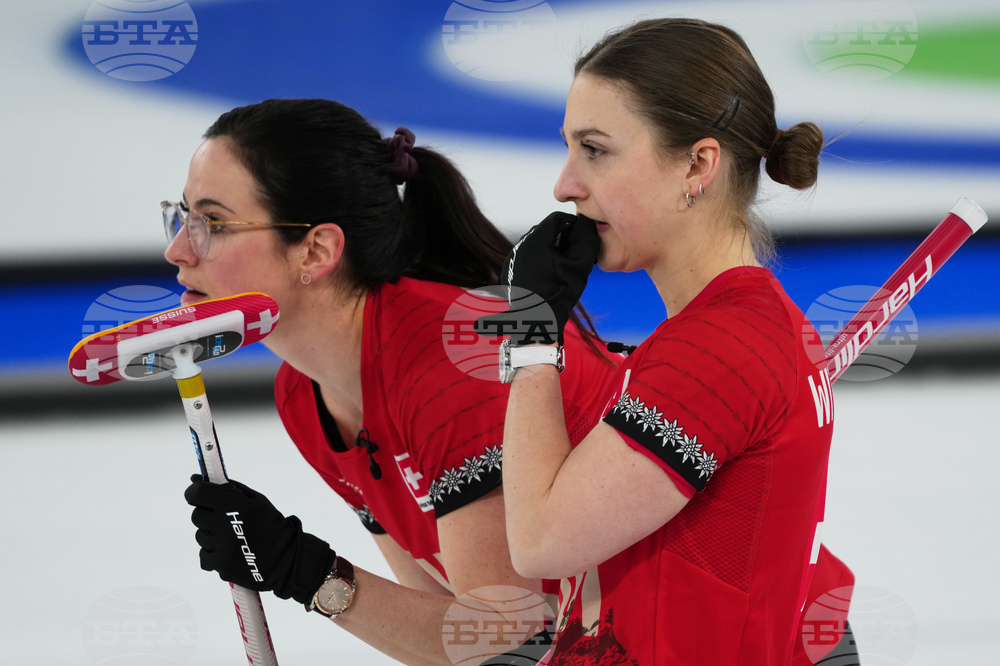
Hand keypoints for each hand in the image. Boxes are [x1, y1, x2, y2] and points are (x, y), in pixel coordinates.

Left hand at [184, 475, 335, 605]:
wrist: (286, 559)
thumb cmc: (271, 525)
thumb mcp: (256, 500)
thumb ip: (228, 487)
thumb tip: (195, 478)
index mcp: (237, 505)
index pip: (199, 494)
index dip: (195, 493)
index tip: (199, 495)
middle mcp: (226, 525)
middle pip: (197, 515)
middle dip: (207, 515)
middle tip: (225, 519)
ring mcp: (222, 547)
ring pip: (200, 536)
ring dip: (212, 535)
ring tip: (233, 539)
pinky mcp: (221, 566)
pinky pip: (204, 556)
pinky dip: (213, 554)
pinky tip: (230, 552)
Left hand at [476, 212, 599, 343]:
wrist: (538, 319)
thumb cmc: (559, 293)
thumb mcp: (580, 264)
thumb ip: (585, 238)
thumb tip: (585, 225)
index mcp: (536, 240)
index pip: (557, 219)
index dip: (572, 226)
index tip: (579, 239)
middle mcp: (520, 245)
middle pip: (545, 230)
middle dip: (561, 238)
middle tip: (572, 254)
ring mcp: (513, 258)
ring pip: (536, 243)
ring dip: (550, 249)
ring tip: (561, 266)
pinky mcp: (511, 269)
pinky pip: (528, 256)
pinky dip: (539, 259)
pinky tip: (548, 274)